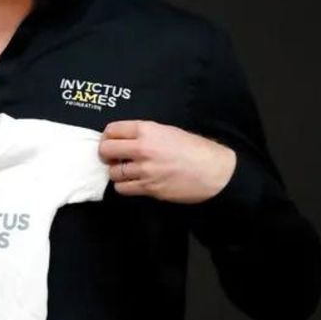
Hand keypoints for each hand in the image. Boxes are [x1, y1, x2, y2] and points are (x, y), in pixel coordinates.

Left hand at [100, 120, 235, 203]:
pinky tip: (134, 182)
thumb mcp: (170, 131)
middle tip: (113, 157)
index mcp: (148, 130)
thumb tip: (128, 140)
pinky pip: (123, 189)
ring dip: (117, 172)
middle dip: (106, 154)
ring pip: (113, 173)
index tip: (111, 141)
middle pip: (106, 151)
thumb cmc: (197, 149)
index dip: (108, 136)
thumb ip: (147, 134)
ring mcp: (144, 170)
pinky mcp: (148, 188)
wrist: (214, 171)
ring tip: (127, 171)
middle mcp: (142, 148)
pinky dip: (125, 186)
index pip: (112, 130)